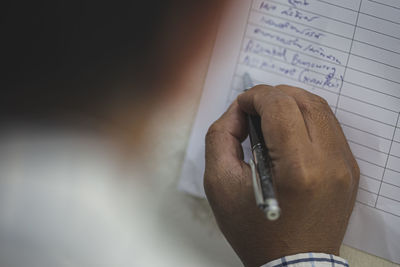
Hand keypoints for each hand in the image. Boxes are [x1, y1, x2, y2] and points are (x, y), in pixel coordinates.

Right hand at [204, 85, 359, 266]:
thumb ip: (220, 137)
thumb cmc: (254, 231)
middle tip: (253, 110)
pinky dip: (306, 120)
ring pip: (320, 110)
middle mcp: (329, 163)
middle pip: (304, 101)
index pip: (280, 105)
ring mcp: (345, 166)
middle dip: (273, 96)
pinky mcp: (349, 170)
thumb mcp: (220, 185)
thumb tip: (238, 112)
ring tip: (269, 119)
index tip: (241, 107)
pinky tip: (287, 134)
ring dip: (291, 104)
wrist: (292, 263)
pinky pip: (329, 128)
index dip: (255, 96)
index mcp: (297, 169)